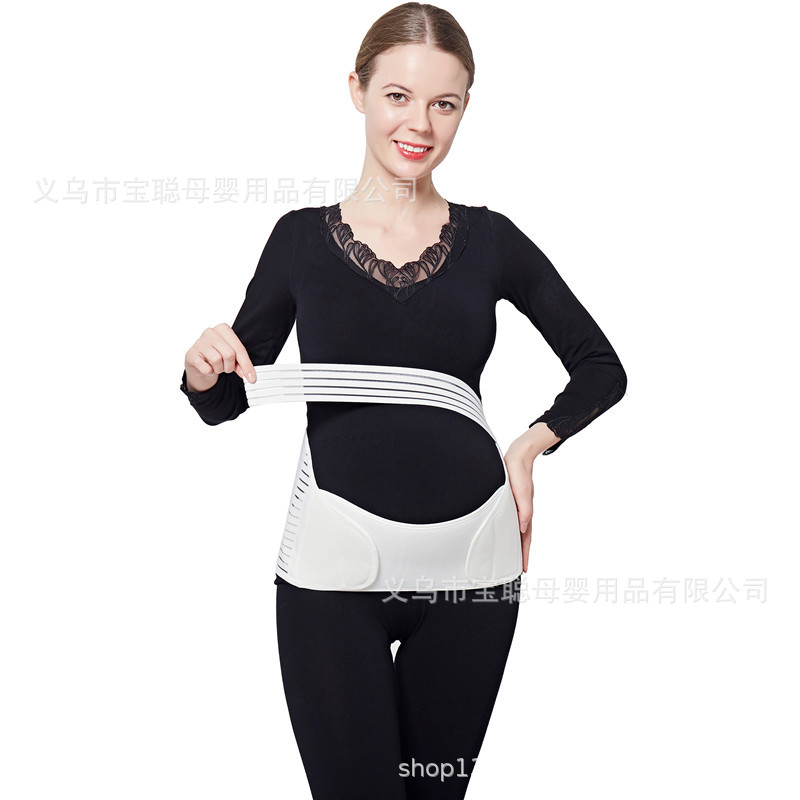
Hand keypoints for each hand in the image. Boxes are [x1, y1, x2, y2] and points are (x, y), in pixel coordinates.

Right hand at [184, 323, 255, 391]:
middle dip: (230, 366)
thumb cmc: (216, 355)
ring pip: (217, 360)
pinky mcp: (191, 354)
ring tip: (215, 366)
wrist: (197, 361)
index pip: (239, 349)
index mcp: (224, 329)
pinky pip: (206, 368)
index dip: (246, 365)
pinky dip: (209, 372)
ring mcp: (199, 342)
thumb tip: (250, 376)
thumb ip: (241, 364)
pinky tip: (207, 367)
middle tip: (226, 368)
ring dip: (219, 369)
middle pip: (229, 354)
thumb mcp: (231, 357)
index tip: (252, 378)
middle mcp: (211, 332)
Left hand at [503, 435, 536, 572]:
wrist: (518, 456)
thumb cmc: (519, 473)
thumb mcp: (522, 494)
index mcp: (525, 512)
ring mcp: (517, 506)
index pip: (525, 538)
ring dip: (516, 543)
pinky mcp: (511, 500)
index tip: (524, 569)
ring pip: (517, 529)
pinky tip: (507, 531)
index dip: (524, 554)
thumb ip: (524, 512)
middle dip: (521, 553)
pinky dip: (511, 529)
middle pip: (522, 537)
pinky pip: (512, 519)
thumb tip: (522, 528)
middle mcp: (521, 511)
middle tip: (519, 567)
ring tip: (513, 555)